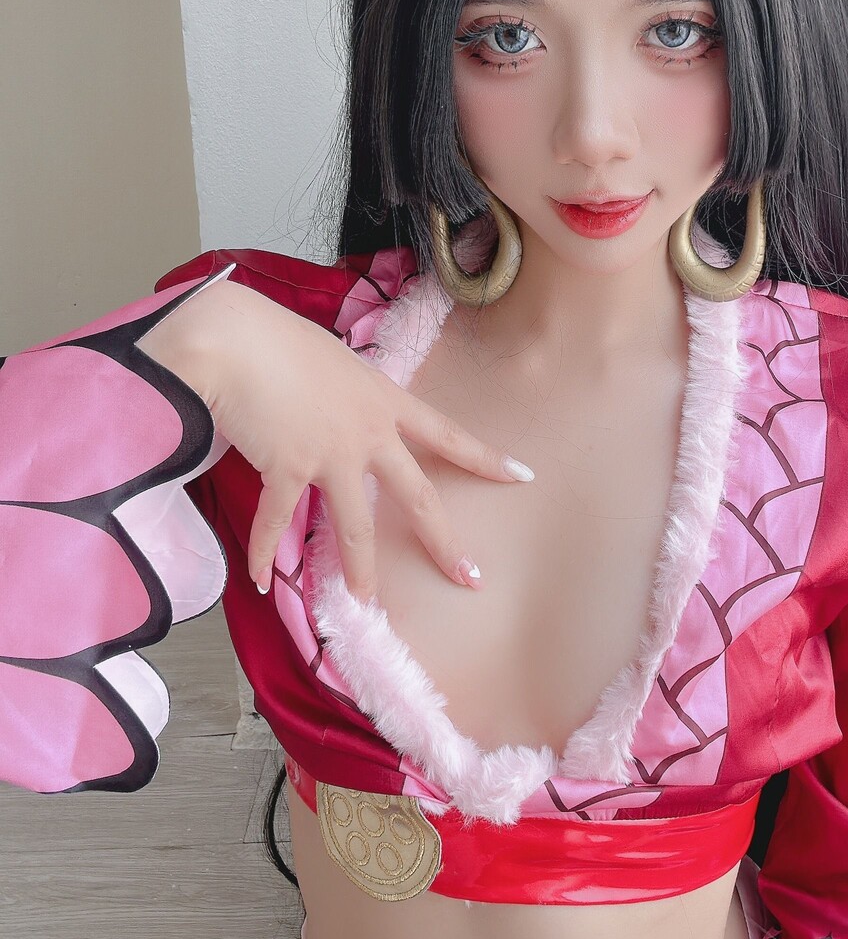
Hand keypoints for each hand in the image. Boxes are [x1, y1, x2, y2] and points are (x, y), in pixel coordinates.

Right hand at [140, 278, 533, 600]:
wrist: (234, 340)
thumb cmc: (275, 338)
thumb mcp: (332, 362)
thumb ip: (346, 395)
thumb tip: (336, 410)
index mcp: (383, 400)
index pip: (446, 434)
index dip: (484, 458)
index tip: (521, 476)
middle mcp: (367, 434)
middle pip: (418, 498)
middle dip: (444, 543)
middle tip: (469, 578)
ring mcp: (330, 455)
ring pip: (355, 527)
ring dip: (360, 569)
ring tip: (365, 600)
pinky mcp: (287, 469)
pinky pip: (279, 523)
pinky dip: (264, 554)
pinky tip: (258, 581)